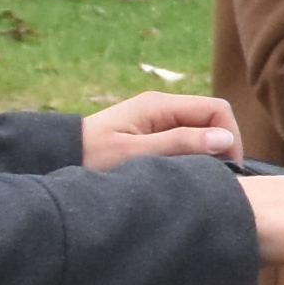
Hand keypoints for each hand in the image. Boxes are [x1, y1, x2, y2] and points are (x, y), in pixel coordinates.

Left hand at [78, 91, 235, 168]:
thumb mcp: (135, 154)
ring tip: (194, 179)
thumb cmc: (90, 158)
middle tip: (212, 179)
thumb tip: (225, 139)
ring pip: (200, 130)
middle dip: (220, 146)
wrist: (53, 158)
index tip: (225, 171)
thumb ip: (179, 144)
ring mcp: (156, 119)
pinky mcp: (150, 133)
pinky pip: (184, 139)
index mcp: (160, 105)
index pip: (217, 110)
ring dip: (205, 153)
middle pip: (211, 119)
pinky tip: (180, 175)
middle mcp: (162, 106)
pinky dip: (190, 156)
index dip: (230, 138)